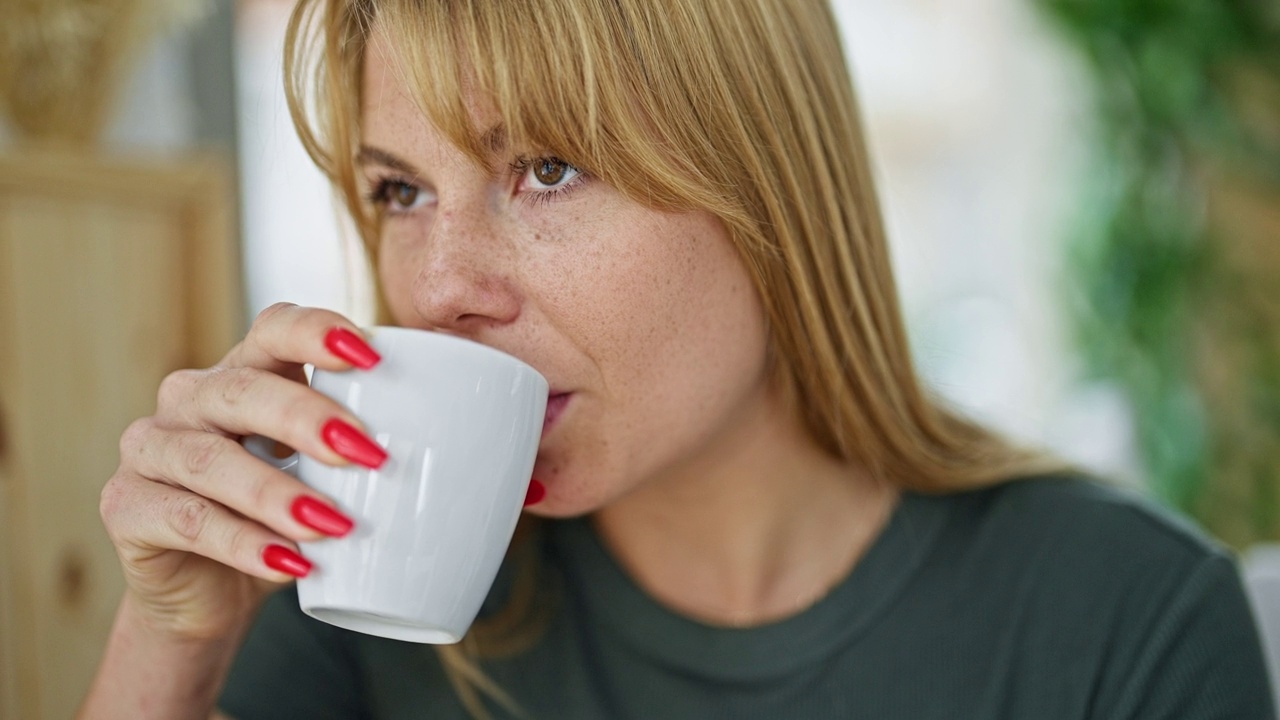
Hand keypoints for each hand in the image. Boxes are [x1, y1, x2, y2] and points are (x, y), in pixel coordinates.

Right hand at [100, 303, 385, 640]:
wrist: (213, 592)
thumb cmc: (286, 516)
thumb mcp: (330, 477)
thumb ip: (374, 453)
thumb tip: (485, 461)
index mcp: (246, 372)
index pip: (274, 327)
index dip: (318, 333)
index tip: (374, 357)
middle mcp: (190, 398)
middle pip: (241, 389)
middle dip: (307, 418)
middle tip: (367, 454)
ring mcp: (149, 448)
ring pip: (209, 461)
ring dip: (277, 493)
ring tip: (335, 525)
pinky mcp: (126, 506)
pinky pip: (186, 520)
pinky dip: (243, 544)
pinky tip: (290, 564)